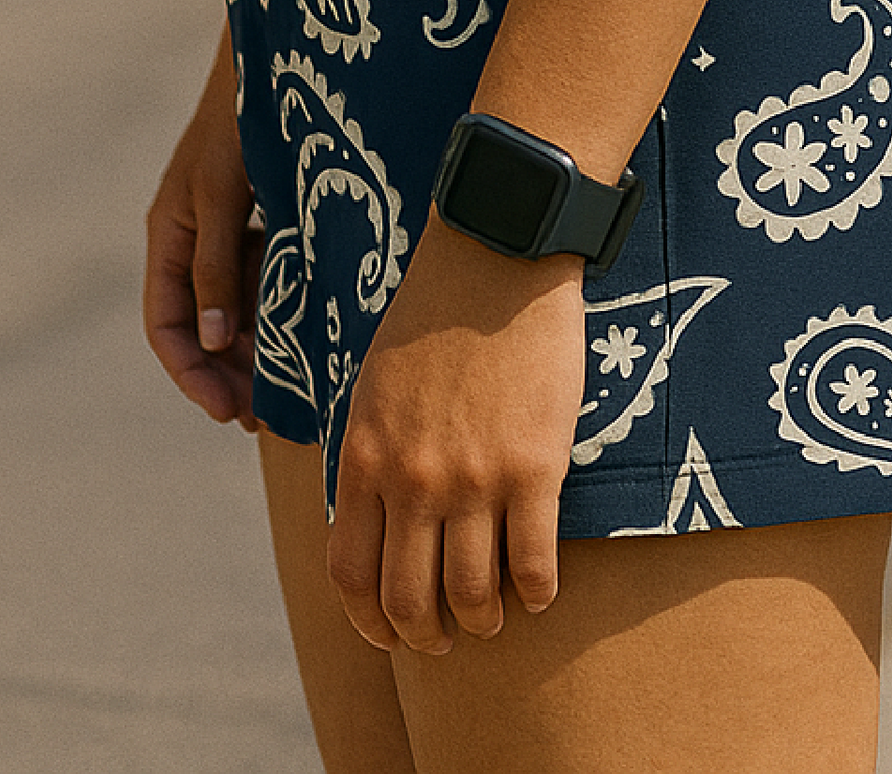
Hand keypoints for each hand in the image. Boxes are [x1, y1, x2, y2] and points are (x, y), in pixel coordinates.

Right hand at [143, 27, 262, 430]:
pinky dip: (279, 312)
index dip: (192, 374)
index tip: (226, 412)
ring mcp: (229, 231)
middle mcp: (194, 239)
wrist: (279, 57)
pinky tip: (310, 336)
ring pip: (237, 310)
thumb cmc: (241, 118)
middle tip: (267, 416)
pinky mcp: (262, 221)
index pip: (167, 325)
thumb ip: (216, 264)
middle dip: (229, 375)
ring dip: (257, 351)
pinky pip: (264, 281)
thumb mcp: (222, 192)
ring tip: (292, 390)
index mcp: (170, 234)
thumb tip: (215, 342)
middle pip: (203, 327)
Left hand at [326, 218, 586, 654]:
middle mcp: (412, 479)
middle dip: (426, 637)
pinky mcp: (534, 466)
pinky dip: (536, 593)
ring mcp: (474, 477)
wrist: (498, 253)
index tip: (390, 635)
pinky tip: (540, 591)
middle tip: (446, 639)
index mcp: (364, 457)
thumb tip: (369, 524)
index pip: (351, 574)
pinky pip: (534, 563)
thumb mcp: (374, 386)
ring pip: (472, 595)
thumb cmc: (435, 313)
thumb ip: (369, 456)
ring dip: (483, 620)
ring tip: (494, 616)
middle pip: (408, 601)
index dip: (369, 623)